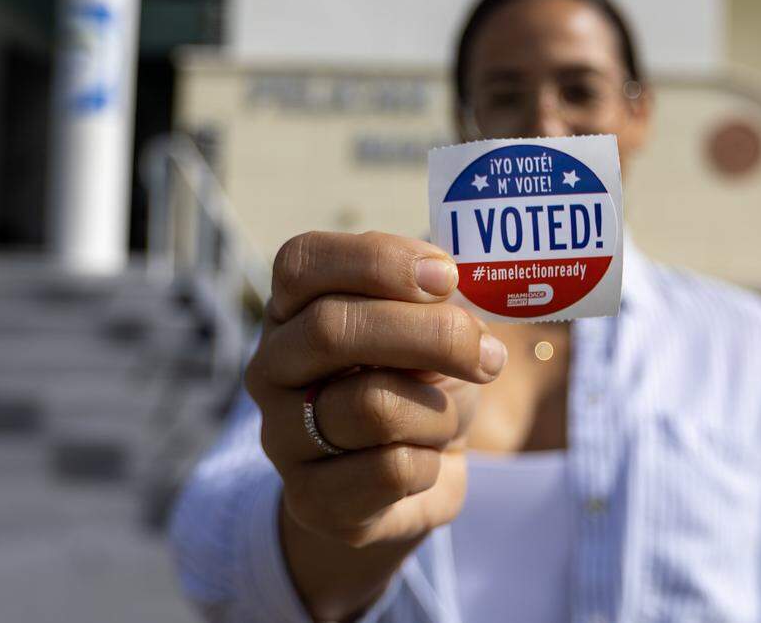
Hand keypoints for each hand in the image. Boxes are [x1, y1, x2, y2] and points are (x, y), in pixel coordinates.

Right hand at [245, 231, 506, 549]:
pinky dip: (429, 464)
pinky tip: (423, 463)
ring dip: (437, 411)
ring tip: (443, 418)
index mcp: (295, 309)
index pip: (304, 263)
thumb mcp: (433, 333)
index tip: (447, 277)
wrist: (409, 479)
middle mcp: (273, 368)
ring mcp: (282, 436)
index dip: (378, 261)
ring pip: (372, 406)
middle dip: (430, 334)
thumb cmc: (421, 385)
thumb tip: (453, 307)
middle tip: (487, 353)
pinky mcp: (310, 500)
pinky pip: (388, 470)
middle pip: (332, 330)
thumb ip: (435, 306)